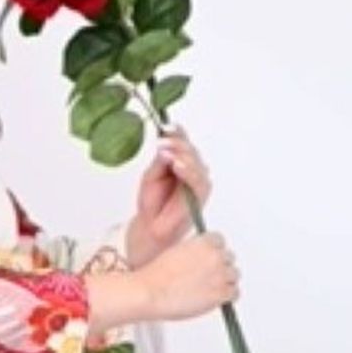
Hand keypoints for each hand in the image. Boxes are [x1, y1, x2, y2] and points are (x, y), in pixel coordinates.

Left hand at [125, 125, 212, 267]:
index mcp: (181, 159)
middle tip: (162, 142)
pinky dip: (187, 170)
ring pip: (195, 161)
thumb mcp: (151, 175)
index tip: (165, 126)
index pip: (183, 140)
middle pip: (190, 148)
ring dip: (181, 154)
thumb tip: (164, 143)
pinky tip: (177, 165)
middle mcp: (192, 167)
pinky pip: (198, 179)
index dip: (176, 132)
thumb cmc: (153, 201)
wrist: (151, 226)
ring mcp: (198, 180)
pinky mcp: (201, 194)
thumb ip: (159, 161)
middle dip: (176, 143)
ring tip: (165, 152)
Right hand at [138, 230, 239, 322]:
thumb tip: (199, 260)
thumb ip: (193, 252)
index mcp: (203, 242)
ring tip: (212, 289)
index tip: (208, 259)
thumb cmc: (156, 276)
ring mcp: (220, 275)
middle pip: (229, 258)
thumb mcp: (174, 252)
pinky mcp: (221, 294)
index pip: (220, 241)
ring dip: (225, 281)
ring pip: (234, 275)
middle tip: (209, 277)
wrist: (150, 292)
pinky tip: (217, 298)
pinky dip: (227, 297)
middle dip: (220, 266)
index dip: (213, 251)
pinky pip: (235, 293)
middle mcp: (215, 256)